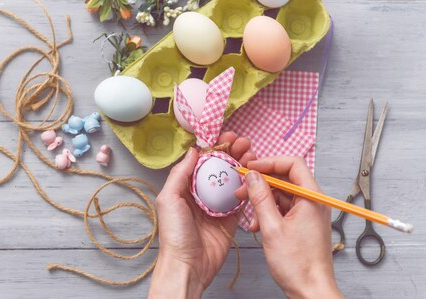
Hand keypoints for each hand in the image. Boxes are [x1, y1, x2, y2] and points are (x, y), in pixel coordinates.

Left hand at [149, 132, 255, 298]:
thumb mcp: (169, 200)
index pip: (203, 161)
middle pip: (221, 167)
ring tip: (252, 154)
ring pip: (233, 179)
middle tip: (244, 143)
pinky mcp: (232, 217)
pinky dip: (249, 185)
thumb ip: (180, 174)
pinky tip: (255, 174)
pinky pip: (242, 198)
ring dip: (243, 165)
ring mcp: (218, 205)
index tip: (227, 137)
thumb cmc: (175, 235)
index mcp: (186, 187)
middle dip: (233, 153)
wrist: (189, 266)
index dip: (216, 147)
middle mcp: (203, 193)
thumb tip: (193, 150)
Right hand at [235, 156, 342, 298]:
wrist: (311, 290)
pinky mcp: (304, 225)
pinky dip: (270, 213)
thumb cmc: (298, 265)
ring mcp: (309, 214)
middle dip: (262, 183)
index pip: (293, 164)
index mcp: (311, 198)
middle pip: (286, 179)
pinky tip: (257, 225)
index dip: (269, 163)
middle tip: (242, 189)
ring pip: (283, 195)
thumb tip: (252, 176)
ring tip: (248, 212)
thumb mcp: (272, 227)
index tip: (250, 168)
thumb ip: (260, 198)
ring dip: (263, 201)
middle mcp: (313, 202)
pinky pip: (285, 210)